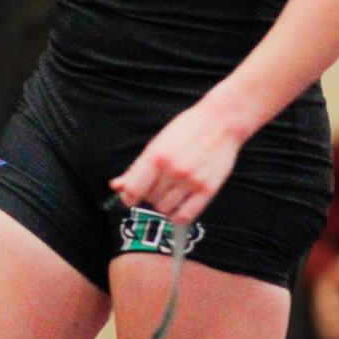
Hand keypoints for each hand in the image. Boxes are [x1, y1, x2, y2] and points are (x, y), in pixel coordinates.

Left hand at [111, 98, 244, 224]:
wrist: (221, 122)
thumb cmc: (187, 129)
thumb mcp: (157, 143)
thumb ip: (137, 168)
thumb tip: (117, 186)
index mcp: (156, 156)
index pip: (133, 191)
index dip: (128, 197)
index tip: (130, 196)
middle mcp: (173, 170)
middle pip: (149, 199)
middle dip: (150, 194)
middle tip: (160, 182)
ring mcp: (191, 181)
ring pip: (165, 209)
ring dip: (165, 204)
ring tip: (172, 189)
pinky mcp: (208, 190)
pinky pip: (185, 216)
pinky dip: (178, 216)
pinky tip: (179, 205)